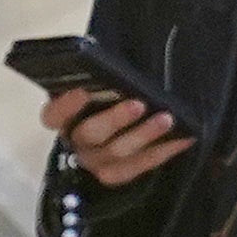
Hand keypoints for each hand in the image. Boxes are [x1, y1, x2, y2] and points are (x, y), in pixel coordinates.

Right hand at [41, 86, 192, 187]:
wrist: (122, 125)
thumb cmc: (109, 97)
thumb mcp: (100, 85)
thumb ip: (101, 79)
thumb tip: (112, 61)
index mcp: (63, 117)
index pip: (53, 115)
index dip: (66, 106)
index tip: (83, 91)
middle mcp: (76, 141)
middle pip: (90, 134)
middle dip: (115, 119)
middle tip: (138, 104)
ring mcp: (95, 161)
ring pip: (116, 153)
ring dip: (144, 136)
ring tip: (167, 119)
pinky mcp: (116, 174)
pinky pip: (138, 166)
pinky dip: (162, 152)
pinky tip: (182, 138)